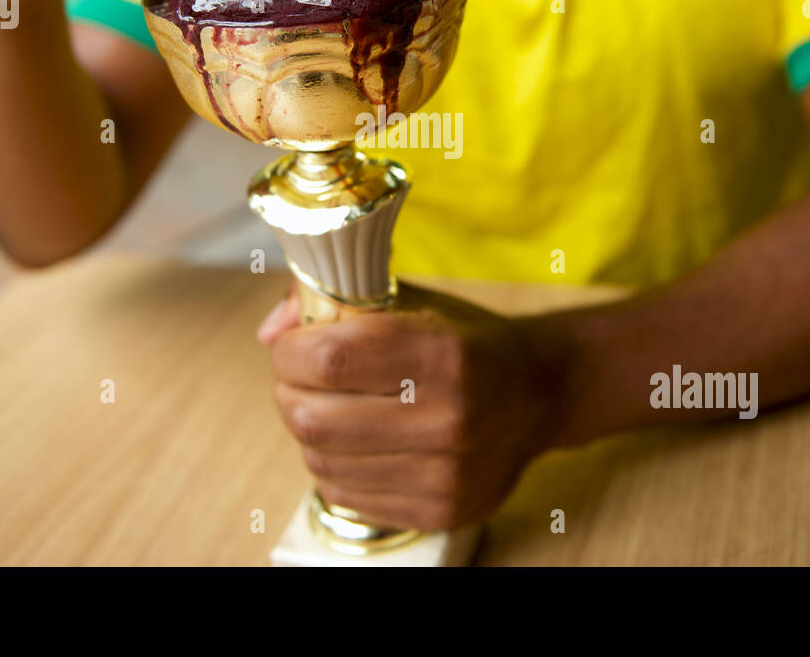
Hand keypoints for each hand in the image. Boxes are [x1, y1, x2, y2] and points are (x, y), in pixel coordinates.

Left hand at [258, 283, 569, 529]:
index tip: (293, 348)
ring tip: (332, 409)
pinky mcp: (442, 510)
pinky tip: (358, 444)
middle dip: (289, 395)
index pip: (328, 358)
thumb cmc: (463, 340)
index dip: (291, 353)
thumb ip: (334, 300)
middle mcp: (448, 415)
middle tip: (301, 382)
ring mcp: (447, 471)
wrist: (539, 393)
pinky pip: (347, 497)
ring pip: (321, 462)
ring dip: (310, 434)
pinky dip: (336, 468)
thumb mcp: (409, 300)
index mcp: (440, 351)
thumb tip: (270, 333)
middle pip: (313, 419)